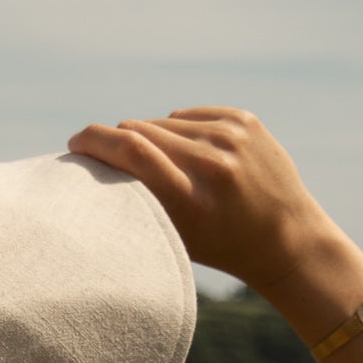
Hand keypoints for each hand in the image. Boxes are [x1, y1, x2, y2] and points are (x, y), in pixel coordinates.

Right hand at [67, 107, 350, 295]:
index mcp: (190, 200)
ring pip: (160, 122)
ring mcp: (231, 137)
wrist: (287, 238)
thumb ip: (137, 198)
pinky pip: (186, 116)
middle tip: (112, 161)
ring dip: (149, 139)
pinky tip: (192, 157)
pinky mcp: (243, 120)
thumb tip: (98, 152)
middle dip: (117, 141)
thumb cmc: (218, 245)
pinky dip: (178, 133)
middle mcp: (212, 164)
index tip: (76, 143)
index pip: (130, 149)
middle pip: (138, 130)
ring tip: (164, 168)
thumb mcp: (173, 235)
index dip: (93, 140)